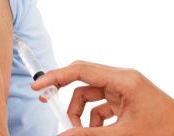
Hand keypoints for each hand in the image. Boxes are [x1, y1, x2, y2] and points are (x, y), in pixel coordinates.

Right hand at [32, 61, 173, 135]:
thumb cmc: (164, 132)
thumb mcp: (123, 135)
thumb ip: (90, 134)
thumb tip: (62, 135)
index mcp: (124, 80)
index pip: (81, 70)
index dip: (56, 77)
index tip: (38, 86)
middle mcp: (121, 80)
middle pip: (82, 78)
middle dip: (63, 92)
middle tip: (45, 101)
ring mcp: (122, 89)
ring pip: (88, 93)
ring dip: (78, 112)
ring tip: (76, 129)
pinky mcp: (124, 99)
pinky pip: (99, 104)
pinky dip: (91, 118)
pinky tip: (94, 131)